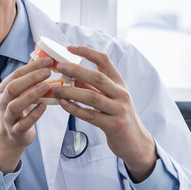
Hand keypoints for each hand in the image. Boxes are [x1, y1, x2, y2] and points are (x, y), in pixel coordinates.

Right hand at [0, 57, 52, 173]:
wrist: (11, 136)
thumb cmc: (20, 109)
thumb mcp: (21, 91)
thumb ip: (29, 76)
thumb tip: (41, 55)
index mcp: (4, 89)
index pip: (16, 74)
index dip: (32, 67)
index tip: (48, 60)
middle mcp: (4, 102)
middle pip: (12, 87)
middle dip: (30, 78)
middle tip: (48, 71)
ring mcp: (8, 117)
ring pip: (15, 105)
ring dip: (31, 95)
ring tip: (47, 87)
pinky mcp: (16, 131)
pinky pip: (23, 123)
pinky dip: (34, 114)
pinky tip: (44, 106)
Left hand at [52, 46, 156, 180]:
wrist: (134, 141)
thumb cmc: (117, 116)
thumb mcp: (108, 98)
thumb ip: (92, 87)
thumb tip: (72, 76)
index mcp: (119, 83)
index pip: (104, 61)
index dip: (87, 52)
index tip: (70, 48)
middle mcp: (121, 93)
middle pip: (97, 77)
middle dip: (76, 70)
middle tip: (58, 67)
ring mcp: (119, 109)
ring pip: (92, 97)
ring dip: (71, 92)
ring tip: (55, 89)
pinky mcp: (114, 125)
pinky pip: (90, 115)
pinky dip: (75, 109)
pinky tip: (63, 104)